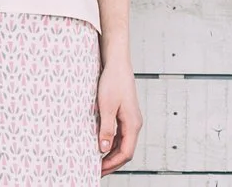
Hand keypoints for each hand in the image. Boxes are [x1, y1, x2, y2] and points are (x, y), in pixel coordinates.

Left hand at [96, 60, 141, 174]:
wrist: (117, 62)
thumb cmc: (113, 81)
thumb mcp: (106, 106)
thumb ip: (106, 128)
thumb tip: (103, 149)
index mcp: (133, 124)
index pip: (126, 153)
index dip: (112, 164)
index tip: (99, 169)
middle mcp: (134, 123)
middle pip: (125, 150)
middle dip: (112, 162)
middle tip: (97, 169)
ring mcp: (130, 119)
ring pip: (123, 143)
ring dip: (111, 153)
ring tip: (97, 160)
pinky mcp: (125, 113)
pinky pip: (120, 134)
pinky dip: (112, 142)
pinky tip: (101, 144)